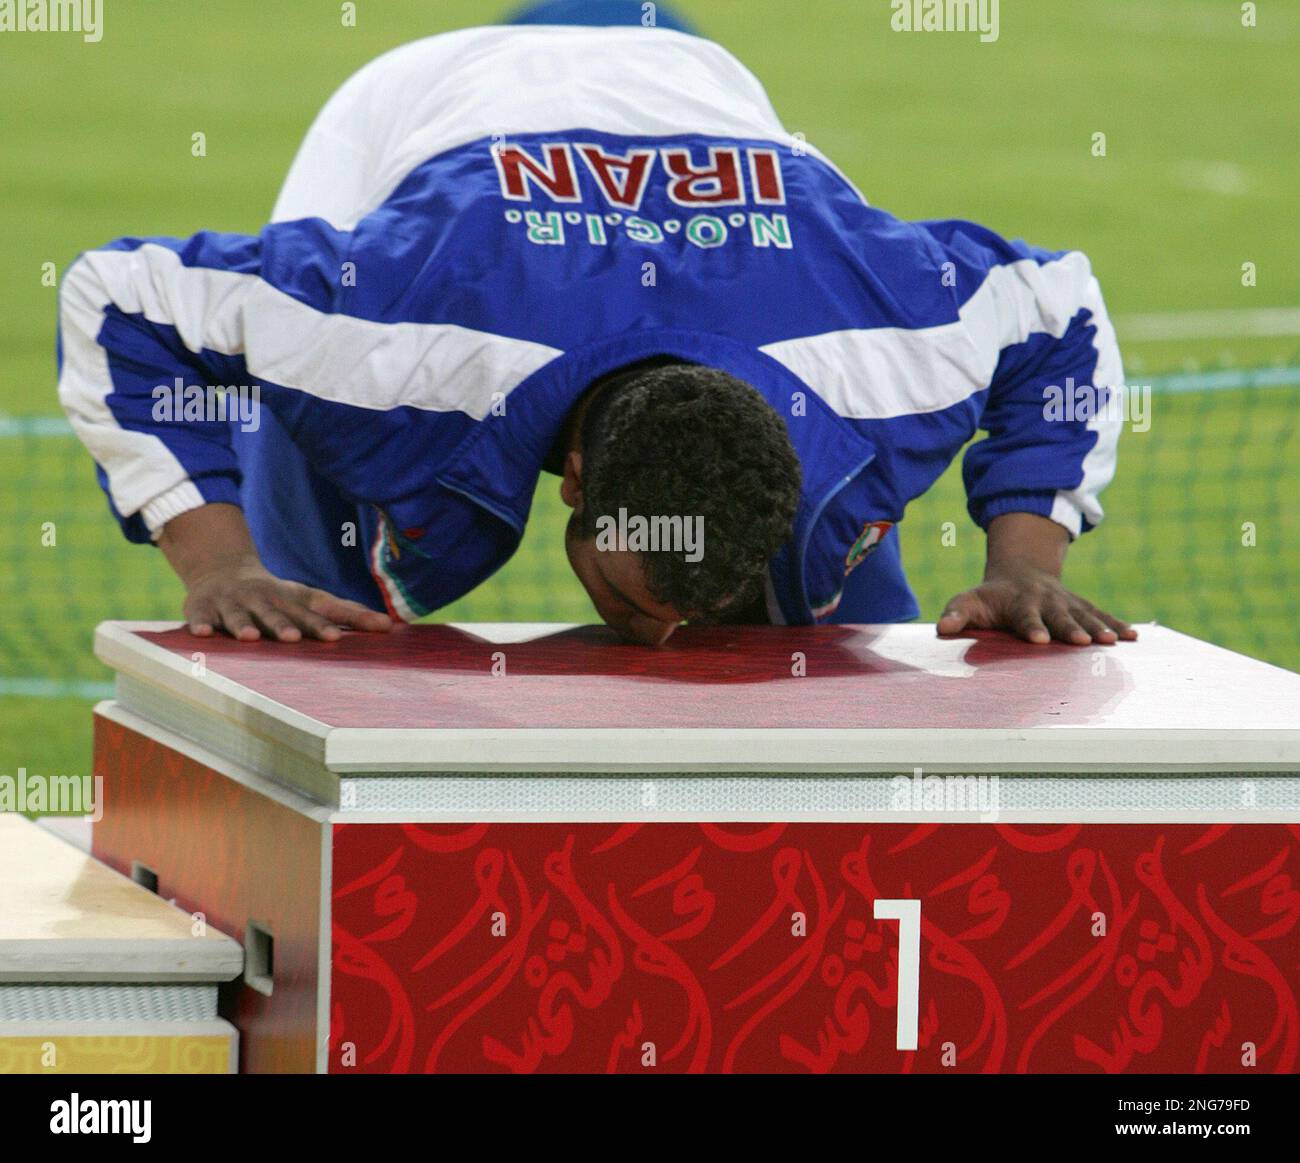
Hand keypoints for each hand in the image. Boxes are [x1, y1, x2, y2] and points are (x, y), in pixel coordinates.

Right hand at [183, 559, 391, 641]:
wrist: (222, 572)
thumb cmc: (277, 596)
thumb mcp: (309, 599)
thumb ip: (346, 612)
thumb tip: (390, 626)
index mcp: (289, 600)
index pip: (310, 613)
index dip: (322, 625)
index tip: (337, 638)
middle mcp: (262, 599)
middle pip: (274, 614)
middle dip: (283, 625)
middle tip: (294, 638)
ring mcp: (231, 603)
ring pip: (238, 616)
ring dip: (244, 626)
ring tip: (250, 638)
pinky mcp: (203, 608)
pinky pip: (200, 617)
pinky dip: (200, 625)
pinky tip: (201, 634)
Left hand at [937, 511, 1136, 645]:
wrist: (1020, 572)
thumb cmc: (990, 597)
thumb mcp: (969, 601)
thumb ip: (957, 614)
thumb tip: (942, 627)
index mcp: (1019, 602)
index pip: (1025, 616)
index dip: (1031, 626)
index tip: (1038, 639)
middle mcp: (1047, 600)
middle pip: (1060, 616)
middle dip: (1070, 628)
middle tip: (1081, 642)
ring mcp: (1067, 602)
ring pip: (1085, 615)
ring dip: (1099, 628)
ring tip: (1112, 642)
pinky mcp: (1082, 606)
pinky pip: (1101, 614)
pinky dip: (1117, 624)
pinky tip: (1133, 637)